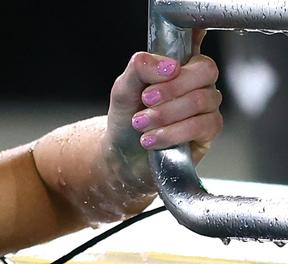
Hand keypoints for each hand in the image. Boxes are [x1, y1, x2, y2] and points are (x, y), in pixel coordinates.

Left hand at [105, 30, 223, 192]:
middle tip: (145, 100)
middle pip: (205, 71)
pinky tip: (151, 139)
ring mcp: (207, 106)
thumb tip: (168, 66)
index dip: (187, 51)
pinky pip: (203, 126)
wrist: (121, 153)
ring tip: (140, 124)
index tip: (164, 68)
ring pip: (201, 100)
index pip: (196, 44)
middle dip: (171, 88)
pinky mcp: (209, 132)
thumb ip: (139, 68)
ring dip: (165, 114)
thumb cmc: (127, 117)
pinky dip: (173, 132)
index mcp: (181, 65)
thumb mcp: (124, 89)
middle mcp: (199, 82)